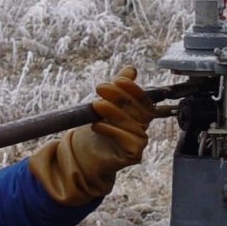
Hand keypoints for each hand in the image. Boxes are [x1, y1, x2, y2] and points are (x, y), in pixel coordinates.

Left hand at [28, 66, 156, 205]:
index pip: (144, 99)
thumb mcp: (105, 102)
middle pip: (138, 110)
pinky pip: (127, 141)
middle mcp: (142, 127)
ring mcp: (140, 142)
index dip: (134, 89)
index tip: (119, 80)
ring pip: (133, 125)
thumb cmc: (96, 129)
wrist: (83, 154)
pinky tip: (96, 125)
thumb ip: (117, 87)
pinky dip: (111, 131)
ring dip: (113, 112)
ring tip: (96, 105)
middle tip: (101, 88)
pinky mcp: (134, 155)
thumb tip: (131, 70)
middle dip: (120, 97)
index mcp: (139, 114)